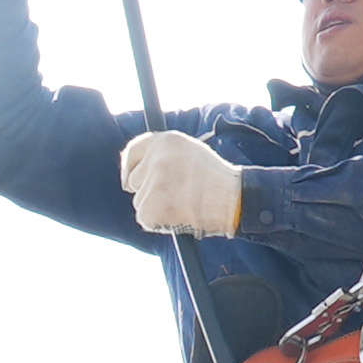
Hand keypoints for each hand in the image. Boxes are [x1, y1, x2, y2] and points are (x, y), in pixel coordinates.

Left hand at [120, 130, 245, 237]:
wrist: (234, 200)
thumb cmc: (215, 179)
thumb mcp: (190, 152)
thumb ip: (163, 154)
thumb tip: (134, 168)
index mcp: (166, 140)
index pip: (132, 151)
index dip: (129, 167)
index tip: (128, 180)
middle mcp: (157, 158)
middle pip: (134, 181)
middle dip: (148, 191)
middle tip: (174, 194)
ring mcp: (154, 183)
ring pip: (139, 201)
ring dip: (155, 207)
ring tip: (183, 203)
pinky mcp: (153, 207)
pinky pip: (145, 218)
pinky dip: (158, 222)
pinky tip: (179, 215)